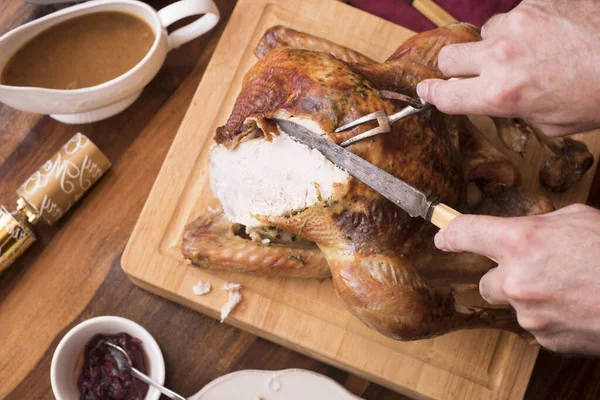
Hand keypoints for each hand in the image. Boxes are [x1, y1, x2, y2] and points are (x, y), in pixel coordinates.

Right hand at [416, 0, 599, 136]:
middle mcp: (501, 58)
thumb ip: (516, 111)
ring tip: (525, 53)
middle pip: (448, 58)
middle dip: (455, 68)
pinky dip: (523, 28)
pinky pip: (513, 16)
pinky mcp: (535, 2)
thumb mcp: (552, 123)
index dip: (432, 95)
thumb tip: (504, 101)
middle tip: (471, 73)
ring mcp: (517, 24)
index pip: (446, 95)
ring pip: (482, 35)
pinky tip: (548, 36)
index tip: (427, 91)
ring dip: (493, 46)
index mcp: (503, 95)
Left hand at [434, 204, 599, 353]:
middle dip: (503, 278)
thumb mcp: (576, 220)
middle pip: (484, 282)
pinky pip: (535, 326)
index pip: (466, 233)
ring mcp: (529, 313)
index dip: (450, 234)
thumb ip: (539, 226)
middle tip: (534, 272)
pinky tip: (575, 307)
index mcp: (521, 240)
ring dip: (530, 299)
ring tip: (567, 290)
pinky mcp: (544, 339)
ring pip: (513, 305)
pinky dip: (549, 318)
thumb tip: (523, 233)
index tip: (443, 238)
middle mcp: (516, 278)